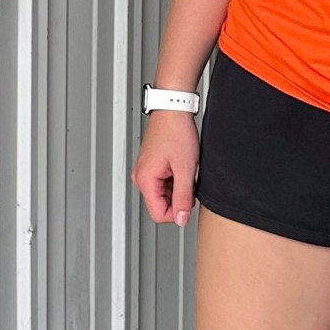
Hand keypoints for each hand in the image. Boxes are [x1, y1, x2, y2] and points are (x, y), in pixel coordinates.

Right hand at [129, 111, 199, 225]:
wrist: (173, 110)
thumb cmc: (176, 132)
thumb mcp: (185, 169)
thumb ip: (183, 197)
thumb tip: (181, 219)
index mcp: (145, 180)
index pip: (159, 214)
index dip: (177, 213)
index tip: (189, 201)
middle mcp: (141, 177)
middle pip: (161, 205)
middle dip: (179, 198)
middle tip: (189, 180)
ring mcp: (145, 171)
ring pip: (164, 195)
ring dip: (178, 188)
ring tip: (185, 170)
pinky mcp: (151, 166)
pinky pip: (164, 184)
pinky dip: (175, 180)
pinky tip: (181, 166)